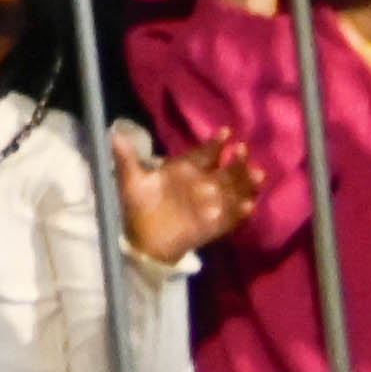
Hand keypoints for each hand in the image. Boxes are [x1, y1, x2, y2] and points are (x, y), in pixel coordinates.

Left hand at [114, 125, 259, 264]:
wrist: (144, 239)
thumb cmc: (139, 206)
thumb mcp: (131, 181)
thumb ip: (126, 158)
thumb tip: (114, 133)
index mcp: (183, 171)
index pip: (203, 154)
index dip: (215, 144)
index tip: (226, 132)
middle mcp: (200, 185)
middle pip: (224, 171)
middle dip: (236, 162)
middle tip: (243, 151)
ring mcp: (209, 205)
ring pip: (233, 191)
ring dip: (245, 183)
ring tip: (257, 174)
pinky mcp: (213, 225)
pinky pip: (230, 218)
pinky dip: (239, 212)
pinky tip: (248, 205)